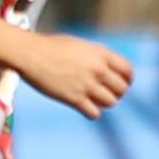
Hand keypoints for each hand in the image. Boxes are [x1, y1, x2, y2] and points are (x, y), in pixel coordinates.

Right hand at [17, 33, 132, 118]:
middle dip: (117, 92)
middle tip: (107, 93)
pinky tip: (84, 107)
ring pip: (110, 102)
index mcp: (101, 54)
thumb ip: (96, 57)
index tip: (122, 83)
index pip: (128, 71)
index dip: (127, 79)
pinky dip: (92, 112)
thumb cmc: (52, 47)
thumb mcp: (81, 46)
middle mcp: (97, 69)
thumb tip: (107, 69)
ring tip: (94, 99)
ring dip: (104, 103)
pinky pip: (95, 113)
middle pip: (121, 89)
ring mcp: (86, 85)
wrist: (31, 54)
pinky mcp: (74, 99)